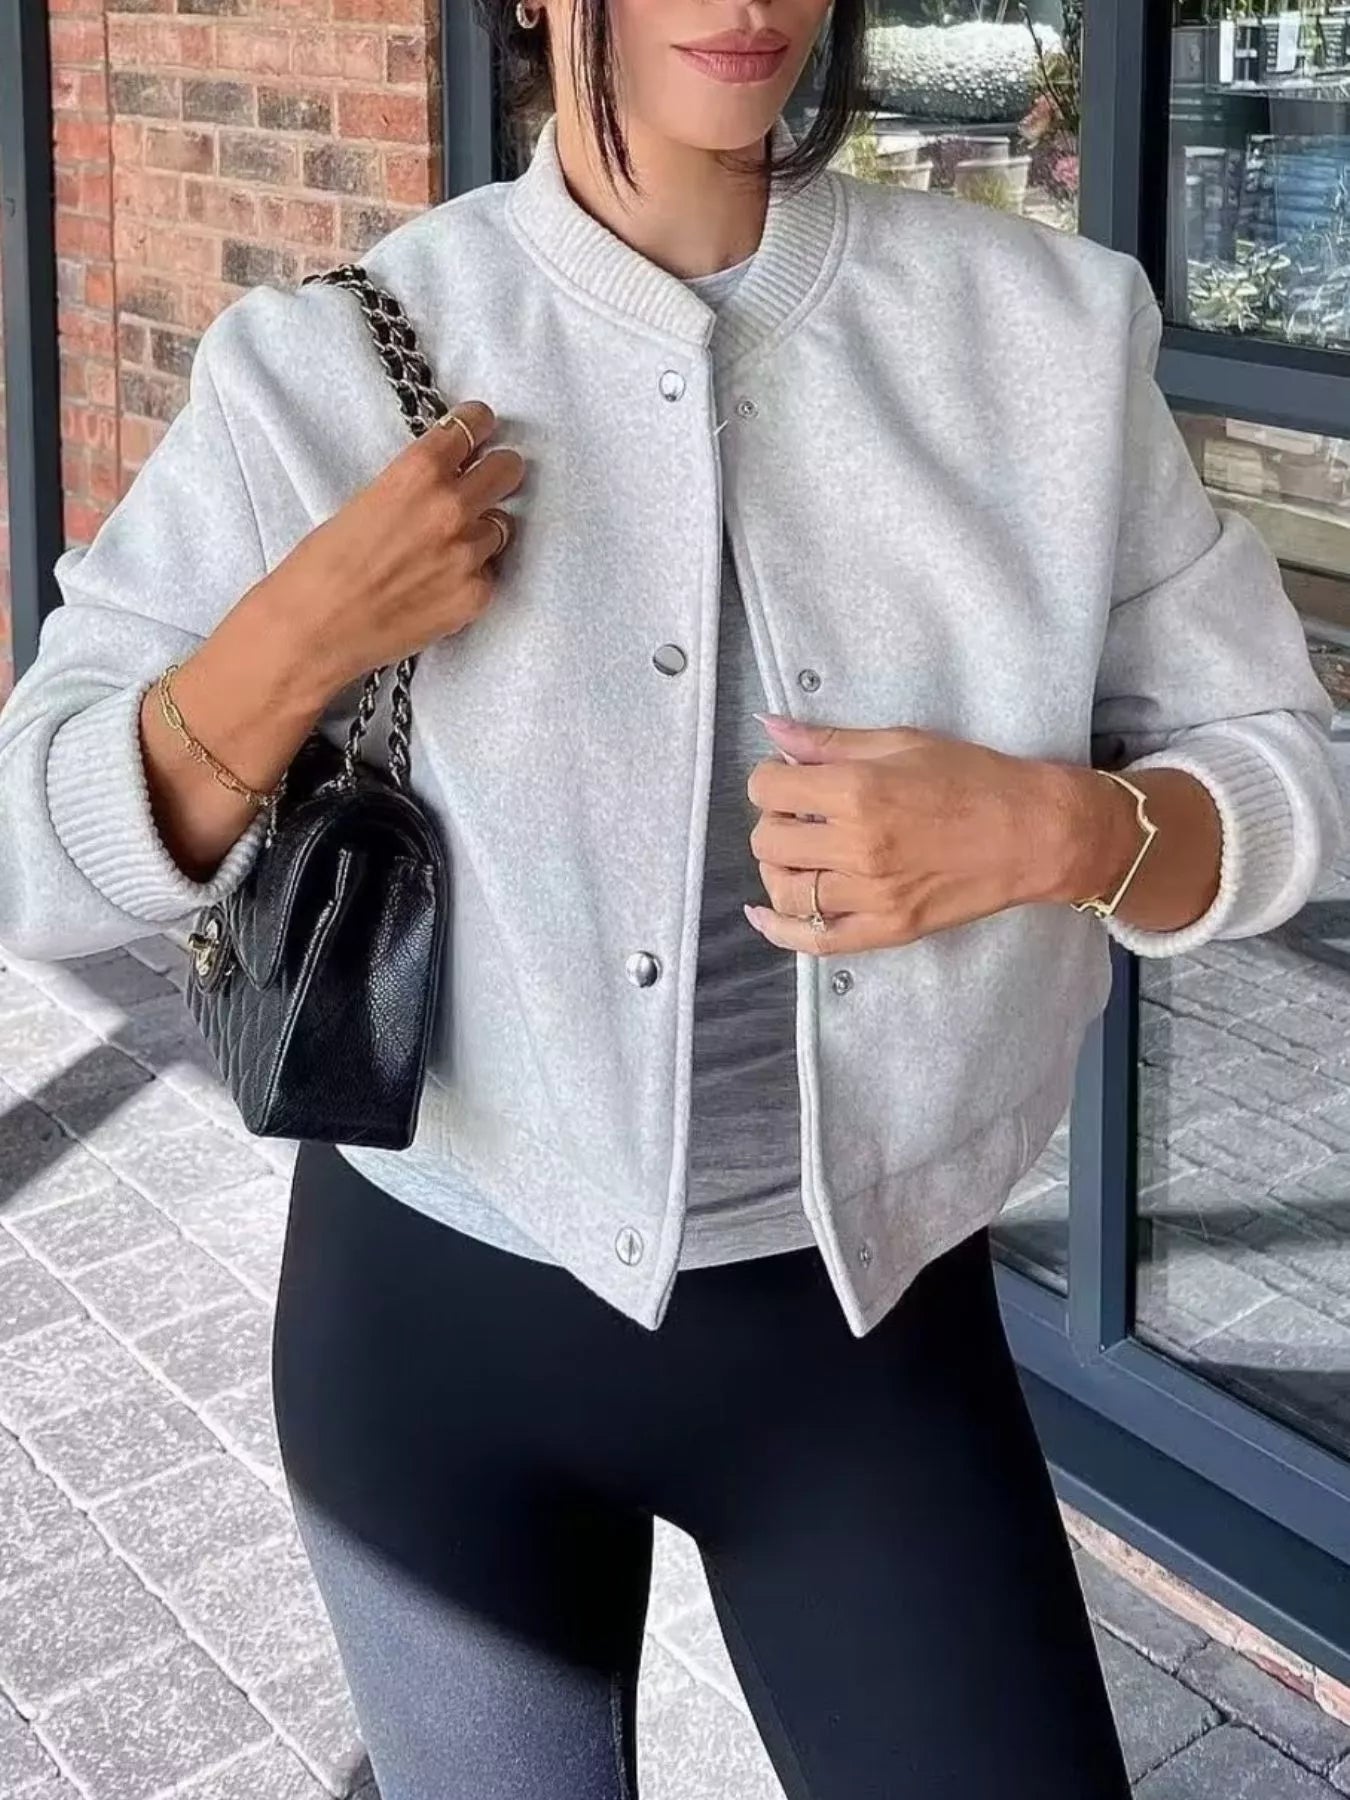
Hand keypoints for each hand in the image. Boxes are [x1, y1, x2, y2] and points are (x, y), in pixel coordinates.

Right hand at [251, 400, 525, 707]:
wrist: (312, 630)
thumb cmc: (322, 567)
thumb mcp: (366, 501)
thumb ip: (414, 486)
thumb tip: (446, 479)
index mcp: (418, 472)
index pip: (473, 426)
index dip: (479, 426)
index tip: (481, 430)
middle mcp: (452, 508)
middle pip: (507, 469)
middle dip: (498, 472)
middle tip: (486, 481)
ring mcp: (468, 554)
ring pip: (501, 526)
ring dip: (482, 531)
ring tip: (445, 550)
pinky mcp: (475, 596)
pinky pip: (489, 573)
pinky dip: (472, 575)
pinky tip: (438, 585)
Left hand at [742, 713, 1106, 955]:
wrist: (1033, 833)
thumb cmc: (974, 779)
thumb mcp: (902, 742)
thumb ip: (830, 741)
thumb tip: (771, 727)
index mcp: (857, 792)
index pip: (767, 789)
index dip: (771, 779)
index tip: (790, 779)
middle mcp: (857, 847)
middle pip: (768, 840)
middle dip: (776, 821)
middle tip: (802, 814)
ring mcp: (871, 895)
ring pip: (785, 890)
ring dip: (780, 867)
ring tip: (800, 853)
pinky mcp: (887, 930)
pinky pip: (814, 940)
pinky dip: (780, 929)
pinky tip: (763, 913)